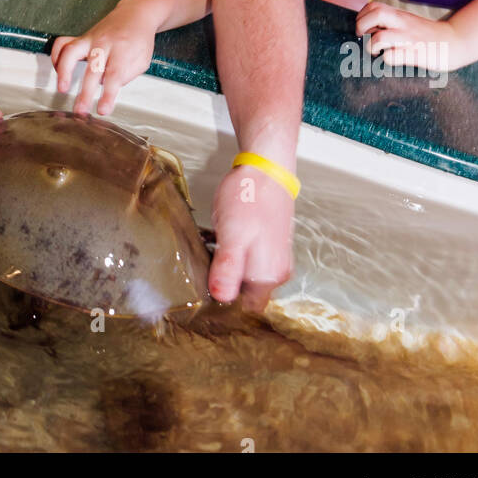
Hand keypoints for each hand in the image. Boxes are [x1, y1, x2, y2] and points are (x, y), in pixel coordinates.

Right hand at [50, 0, 157, 114]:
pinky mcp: (81, 36)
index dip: (108, 94)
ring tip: (62, 88)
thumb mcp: (142, 60)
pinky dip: (56, 56)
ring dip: (64, 70)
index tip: (102, 110)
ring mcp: (91, 38)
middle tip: (80, 110)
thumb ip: (127, 75)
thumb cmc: (139, 39)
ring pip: (71, 51)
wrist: (135, 13)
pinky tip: (57, 70)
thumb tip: (108, 87)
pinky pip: (63, 43)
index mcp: (123, 51)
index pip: (115, 76)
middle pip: (92, 68)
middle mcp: (105, 43)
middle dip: (85, 91)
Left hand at [208, 166, 293, 310]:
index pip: (245, 309)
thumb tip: (221, 297)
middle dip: (222, 283)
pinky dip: (231, 255)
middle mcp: (275, 273)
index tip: (203, 290)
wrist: (266, 168)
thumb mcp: (232, 234)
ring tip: (210, 248)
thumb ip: (228, 267)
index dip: (223, 303)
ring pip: (244, 277)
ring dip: (225, 268)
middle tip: (202, 265)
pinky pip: (246, 261)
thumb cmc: (249, 198)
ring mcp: (274, 259)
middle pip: (244, 294)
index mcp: (267, 276)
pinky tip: (218, 239)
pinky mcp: (268, 246)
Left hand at [356, 2, 472, 71]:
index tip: (363, 28)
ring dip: (372, 45)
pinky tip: (390, 59)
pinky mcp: (415, 54)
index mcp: (399, 16)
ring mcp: (408, 39)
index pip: (373, 6)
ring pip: (380, 37)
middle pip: (375, 14)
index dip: (362, 16)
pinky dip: (387, 59)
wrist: (456, 42)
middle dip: (361, 26)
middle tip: (364, 37)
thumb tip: (368, 29)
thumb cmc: (427, 36)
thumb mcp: (408, 22)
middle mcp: (402, 24)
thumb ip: (391, 23)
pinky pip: (394, 56)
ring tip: (376, 52)